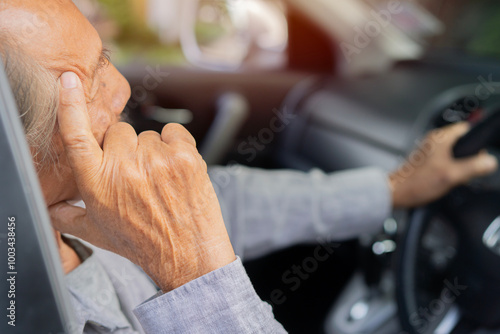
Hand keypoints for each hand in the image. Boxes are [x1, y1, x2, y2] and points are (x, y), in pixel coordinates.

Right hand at [49, 72, 234, 290]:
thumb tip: (51, 208)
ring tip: (161, 181)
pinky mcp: (184, 156)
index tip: (68, 82)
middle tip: (140, 177)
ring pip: (148, 135)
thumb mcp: (98, 232)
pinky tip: (176, 169)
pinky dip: (175, 145)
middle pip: (119, 133)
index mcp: (97, 183)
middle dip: (127, 150)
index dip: (70, 106)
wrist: (187, 253)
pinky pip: (173, 132)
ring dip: (154, 152)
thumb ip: (68, 216)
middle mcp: (124, 168)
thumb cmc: (143, 242)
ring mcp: (156, 160)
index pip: (76, 136)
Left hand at [390, 122, 497, 207]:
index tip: (479, 154)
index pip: (466, 128)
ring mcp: (430, 150)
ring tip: (456, 176)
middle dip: (469, 155)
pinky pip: (446, 160)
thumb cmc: (417, 183)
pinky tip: (448, 179)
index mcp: (440, 138)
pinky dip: (451, 168)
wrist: (397, 192)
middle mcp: (434, 141)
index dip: (477, 141)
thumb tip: (491, 161)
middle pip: (462, 141)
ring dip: (460, 163)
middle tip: (467, 169)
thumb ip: (473, 167)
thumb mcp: (451, 175)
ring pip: (455, 152)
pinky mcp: (427, 160)